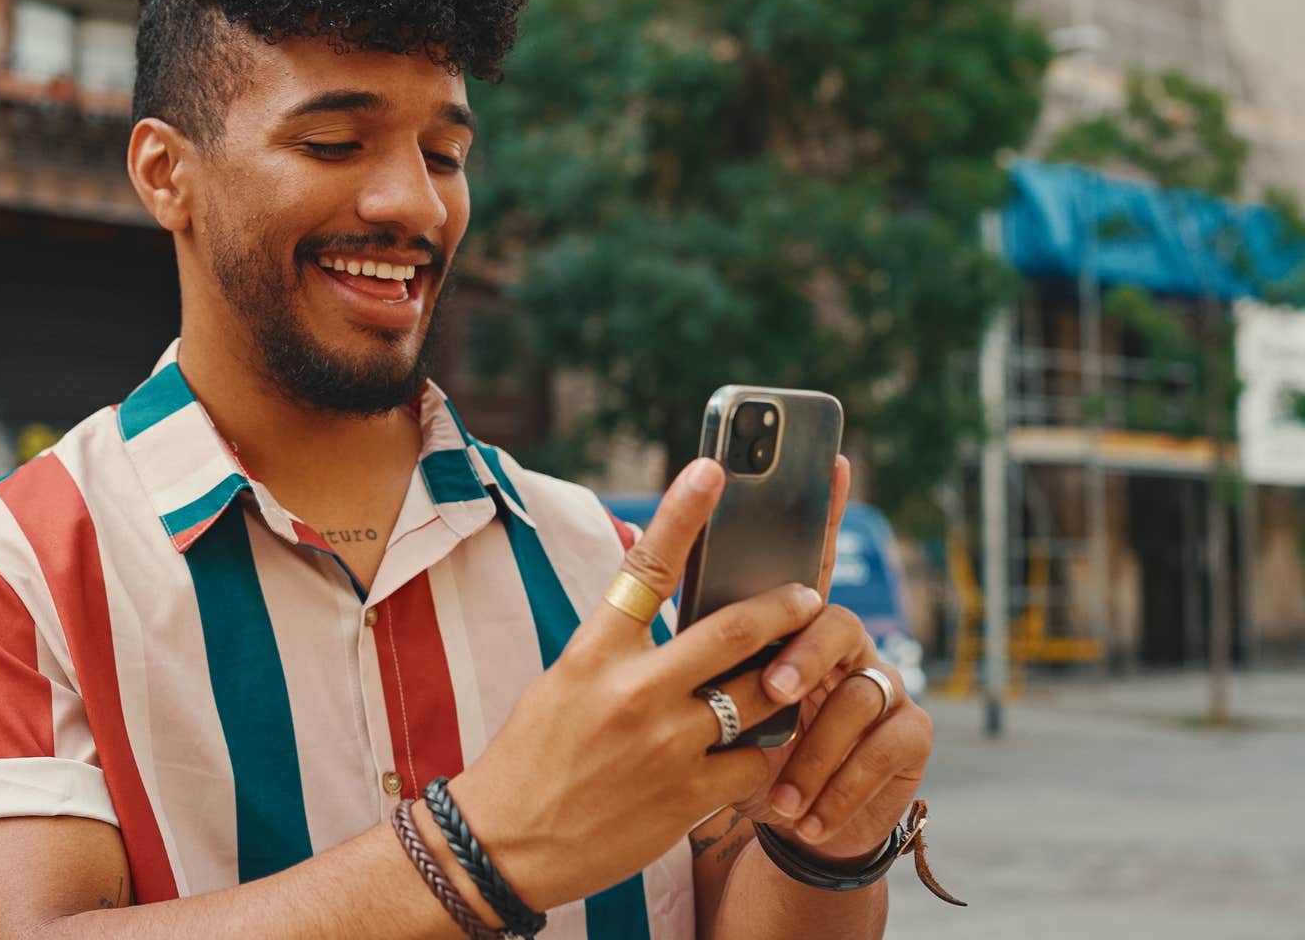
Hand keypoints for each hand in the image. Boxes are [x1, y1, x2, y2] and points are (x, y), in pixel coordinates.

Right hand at [448, 458, 830, 912]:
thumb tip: (662, 597)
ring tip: (794, 675)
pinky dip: (766, 750)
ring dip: (784, 681)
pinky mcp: (687, 796)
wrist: (504, 844)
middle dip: (783, 607)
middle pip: (733, 630)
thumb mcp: (564, 680)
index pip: (645, 567)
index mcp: (594, 653)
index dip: (683, 512)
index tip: (713, 469)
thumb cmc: (533, 755)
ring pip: (759, 695)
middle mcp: (632, 691)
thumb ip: (618, 643)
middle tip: (808, 596)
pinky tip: (758, 748)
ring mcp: (665, 745)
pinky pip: (756, 761)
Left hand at [724, 457, 932, 861]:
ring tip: (779, 789)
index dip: (823, 510)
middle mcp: (842, 644)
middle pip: (828, 623)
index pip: (805, 558)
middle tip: (775, 689)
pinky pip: (881, 751)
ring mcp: (882, 686)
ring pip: (856, 695)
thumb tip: (631, 541)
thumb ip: (686, 635)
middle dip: (802, 657)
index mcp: (790, 626)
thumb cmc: (731, 757)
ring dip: (814, 749)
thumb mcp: (697, 701)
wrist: (786, 833)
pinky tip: (805, 815)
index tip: (835, 461)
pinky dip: (837, 789)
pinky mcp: (909, 738)